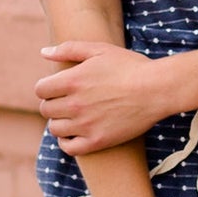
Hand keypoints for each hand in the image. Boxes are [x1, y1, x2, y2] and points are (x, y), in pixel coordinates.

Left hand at [36, 39, 176, 156]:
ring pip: (54, 128)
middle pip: (46, 109)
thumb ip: (68, 49)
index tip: (57, 88)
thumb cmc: (130, 66)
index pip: (40, 90)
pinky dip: (66, 141)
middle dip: (53, 103)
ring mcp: (85, 125)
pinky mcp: (97, 141)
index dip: (47, 88)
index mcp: (72, 81)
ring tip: (73, 116)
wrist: (157, 90)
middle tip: (67, 101)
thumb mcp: (99, 50)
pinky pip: (68, 147)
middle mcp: (74, 104)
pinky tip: (74, 133)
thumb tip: (43, 53)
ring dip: (60, 122)